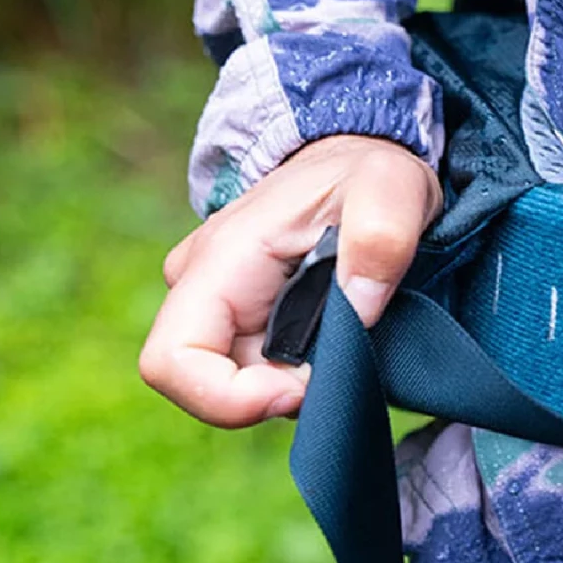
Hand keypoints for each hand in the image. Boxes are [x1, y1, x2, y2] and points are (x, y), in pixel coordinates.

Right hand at [139, 135, 441, 427]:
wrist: (355, 163)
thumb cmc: (365, 174)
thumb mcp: (390, 188)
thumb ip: (380, 237)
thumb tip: (358, 310)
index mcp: (222, 260)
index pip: (171, 361)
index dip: (226, 399)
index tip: (300, 386)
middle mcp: (203, 287)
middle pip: (202, 386)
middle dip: (269, 395)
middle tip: (330, 368)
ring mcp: (218, 307)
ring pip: (233, 386)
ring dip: (289, 385)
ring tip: (342, 338)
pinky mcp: (240, 321)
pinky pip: (253, 374)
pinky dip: (294, 376)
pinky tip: (331, 341)